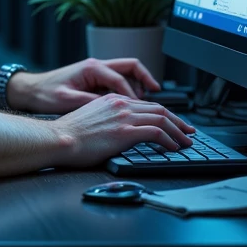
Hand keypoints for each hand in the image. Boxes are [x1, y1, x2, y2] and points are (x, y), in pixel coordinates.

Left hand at [8, 57, 160, 113]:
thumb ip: (90, 103)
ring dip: (138, 85)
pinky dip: (128, 90)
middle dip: (146, 79)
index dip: (133, 95)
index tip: (141, 110)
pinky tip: (130, 105)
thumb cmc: (44, 94)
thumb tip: (113, 108)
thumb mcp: (67, 100)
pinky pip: (118, 82)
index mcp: (91, 68)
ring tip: (146, 102)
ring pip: (126, 73)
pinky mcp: (94, 80)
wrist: (28, 90)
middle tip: (157, 93)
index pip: (121, 79)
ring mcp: (96, 72)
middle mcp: (96, 66)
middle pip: (131, 66)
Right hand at [52, 94, 194, 168]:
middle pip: (159, 109)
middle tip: (188, 131)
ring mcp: (124, 116)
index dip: (164, 114)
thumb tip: (120, 132)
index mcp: (112, 100)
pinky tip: (173, 147)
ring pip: (162, 119)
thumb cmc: (69, 135)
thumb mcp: (91, 119)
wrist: (58, 139)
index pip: (146, 105)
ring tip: (186, 142)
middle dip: (177, 121)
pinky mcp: (125, 131)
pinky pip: (156, 132)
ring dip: (178, 132)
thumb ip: (109, 120)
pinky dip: (169, 140)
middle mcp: (120, 104)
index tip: (173, 123)